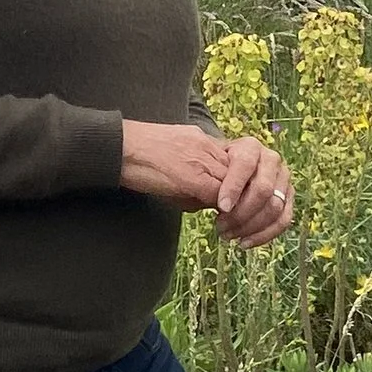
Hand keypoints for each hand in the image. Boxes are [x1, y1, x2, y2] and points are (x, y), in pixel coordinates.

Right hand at [121, 122, 294, 247]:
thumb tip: (211, 206)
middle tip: (247, 226)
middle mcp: (211, 148)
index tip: (245, 211)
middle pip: (248, 176)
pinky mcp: (195, 177)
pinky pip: (222, 197)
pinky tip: (224, 226)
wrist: (119, 149)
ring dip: (242, 212)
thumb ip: (197, 183)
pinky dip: (228, 213)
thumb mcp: (176, 169)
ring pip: (240, 187)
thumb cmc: (141, 161)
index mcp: (207, 142)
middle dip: (252, 204)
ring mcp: (205, 160)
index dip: (247, 191)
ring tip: (235, 229)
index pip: (241, 167)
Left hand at [211, 131, 293, 246]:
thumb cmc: (213, 171)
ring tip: (227, 235)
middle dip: (241, 213)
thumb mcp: (208, 169)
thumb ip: (212, 181)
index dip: (234, 187)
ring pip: (275, 207)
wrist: (225, 172)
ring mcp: (283, 179)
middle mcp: (271, 160)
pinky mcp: (288, 198)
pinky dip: (264, 235)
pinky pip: (283, 220)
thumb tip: (216, 203)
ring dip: (250, 227)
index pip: (245, 165)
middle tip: (220, 227)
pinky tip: (244, 243)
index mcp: (250, 147)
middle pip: (263, 189)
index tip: (221, 207)